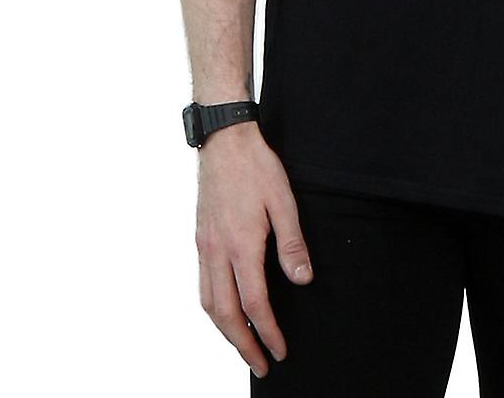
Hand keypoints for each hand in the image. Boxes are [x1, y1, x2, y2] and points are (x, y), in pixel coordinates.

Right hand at [195, 123, 313, 378]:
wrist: (224, 140)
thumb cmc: (257, 166)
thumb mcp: (284, 201)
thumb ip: (292, 244)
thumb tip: (303, 281)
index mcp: (241, 244)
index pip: (254, 303)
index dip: (267, 332)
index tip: (279, 351)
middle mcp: (217, 251)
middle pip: (224, 314)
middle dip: (242, 345)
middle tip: (261, 364)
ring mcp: (204, 246)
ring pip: (208, 303)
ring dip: (224, 331)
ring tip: (243, 345)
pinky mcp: (200, 239)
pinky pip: (202, 285)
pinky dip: (213, 308)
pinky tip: (225, 311)